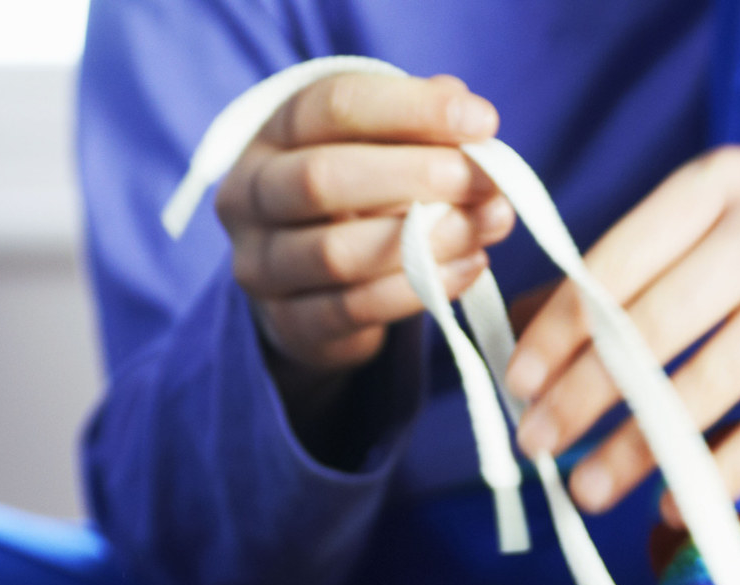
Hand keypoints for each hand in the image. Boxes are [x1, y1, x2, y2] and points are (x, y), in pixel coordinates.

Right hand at [215, 72, 514, 383]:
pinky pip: (354, 309)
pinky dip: (420, 288)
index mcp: (273, 133)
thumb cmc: (355, 198)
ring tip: (488, 226)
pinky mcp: (290, 323)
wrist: (306, 288)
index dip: (412, 109)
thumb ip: (418, 127)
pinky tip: (470, 267)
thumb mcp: (379, 148)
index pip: (333, 106)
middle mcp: (251, 195)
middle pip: (321, 178)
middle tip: (486, 181)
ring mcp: (262, 265)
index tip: (483, 121)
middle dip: (417, 177)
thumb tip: (469, 116)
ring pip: (337, 253)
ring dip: (426, 240)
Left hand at [502, 147, 739, 520]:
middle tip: (535, 444)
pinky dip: (718, 477)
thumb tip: (543, 338)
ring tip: (587, 491)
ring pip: (706, 388)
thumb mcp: (731, 206)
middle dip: (581, 396)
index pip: (617, 262)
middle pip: (652, 329)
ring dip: (637, 450)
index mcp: (719, 185)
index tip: (519, 381)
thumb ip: (650, 256)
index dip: (560, 329)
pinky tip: (672, 507)